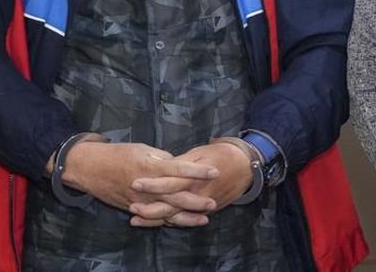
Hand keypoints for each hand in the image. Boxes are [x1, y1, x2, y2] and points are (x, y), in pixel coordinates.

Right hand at [62, 141, 217, 218]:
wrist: (90, 168)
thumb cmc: (118, 154)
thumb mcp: (142, 149)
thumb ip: (162, 159)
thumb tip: (179, 164)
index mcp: (149, 166)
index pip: (179, 169)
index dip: (197, 171)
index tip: (215, 171)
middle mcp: (146, 185)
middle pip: (175, 195)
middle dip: (195, 200)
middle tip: (213, 202)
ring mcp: (139, 199)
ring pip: (166, 211)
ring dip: (185, 217)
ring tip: (203, 219)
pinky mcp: (133, 208)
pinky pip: (153, 217)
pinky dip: (168, 221)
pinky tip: (182, 223)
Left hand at [128, 141, 254, 226]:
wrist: (245, 166)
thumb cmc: (221, 155)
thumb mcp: (200, 153)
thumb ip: (180, 163)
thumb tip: (161, 164)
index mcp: (194, 177)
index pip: (169, 182)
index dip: (152, 184)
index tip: (135, 182)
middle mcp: (197, 194)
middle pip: (169, 204)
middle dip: (149, 206)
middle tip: (130, 205)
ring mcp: (201, 205)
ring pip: (175, 216)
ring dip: (155, 218)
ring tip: (135, 218)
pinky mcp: (205, 210)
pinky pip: (184, 219)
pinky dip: (169, 222)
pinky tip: (155, 222)